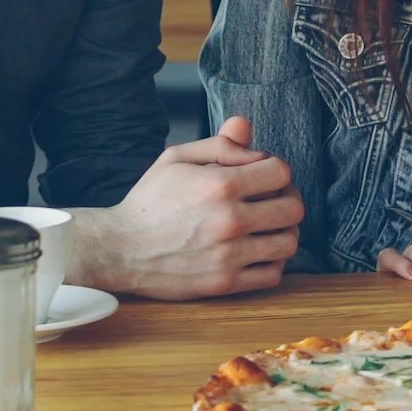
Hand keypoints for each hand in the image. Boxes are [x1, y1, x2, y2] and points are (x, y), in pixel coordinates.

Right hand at [79, 116, 302, 299]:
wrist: (118, 249)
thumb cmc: (149, 201)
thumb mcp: (176, 158)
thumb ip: (219, 142)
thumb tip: (247, 127)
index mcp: (221, 185)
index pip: (282, 172)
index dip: (274, 169)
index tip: (260, 175)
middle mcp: (230, 221)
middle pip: (293, 208)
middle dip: (285, 198)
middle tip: (269, 200)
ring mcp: (229, 256)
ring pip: (288, 243)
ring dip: (282, 231)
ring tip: (265, 226)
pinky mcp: (224, 283)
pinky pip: (272, 275)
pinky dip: (271, 262)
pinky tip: (256, 251)